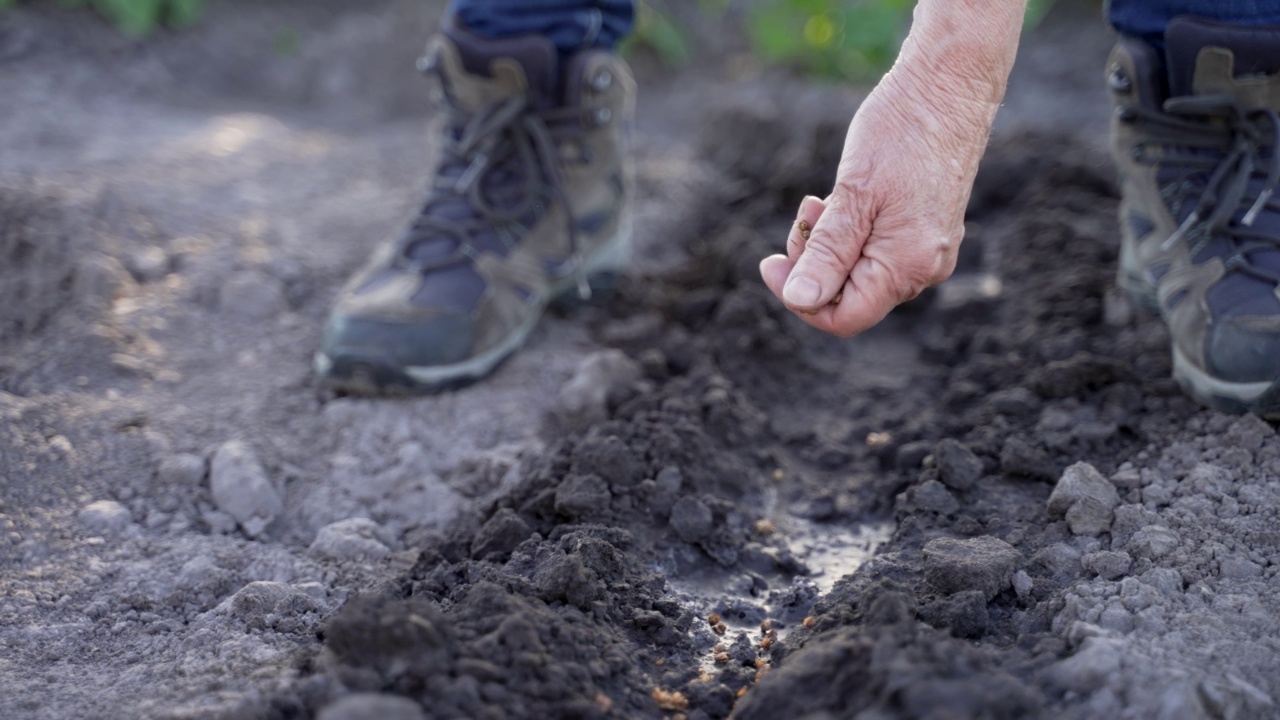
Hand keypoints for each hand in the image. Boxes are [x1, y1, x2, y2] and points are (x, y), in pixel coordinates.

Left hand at [759, 0, 1023, 336]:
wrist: (948, 86)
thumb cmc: (901, 134)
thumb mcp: (852, 196)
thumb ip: (827, 254)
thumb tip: (801, 301)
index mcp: (907, 266)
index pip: (843, 318)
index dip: (800, 300)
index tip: (771, 263)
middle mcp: (924, 268)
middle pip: (849, 297)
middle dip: (812, 264)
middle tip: (804, 215)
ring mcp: (927, 250)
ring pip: (859, 272)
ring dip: (828, 245)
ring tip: (820, 200)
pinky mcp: (924, 231)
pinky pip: (875, 250)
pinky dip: (849, 232)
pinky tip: (840, 199)